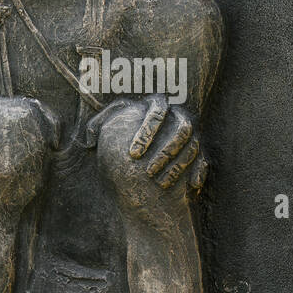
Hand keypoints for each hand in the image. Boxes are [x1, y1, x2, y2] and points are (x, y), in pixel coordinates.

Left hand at [94, 96, 208, 192]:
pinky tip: (190, 187)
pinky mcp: (198, 152)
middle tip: (148, 172)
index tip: (133, 154)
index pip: (157, 110)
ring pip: (193, 147)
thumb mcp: (107, 132)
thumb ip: (96, 129)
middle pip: (181, 129)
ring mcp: (191, 134)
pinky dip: (198, 172)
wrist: (139, 161)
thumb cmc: (120, 142)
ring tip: (160, 183)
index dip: (147, 130)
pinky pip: (204, 161)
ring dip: (178, 165)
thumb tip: (88, 140)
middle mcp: (178, 117)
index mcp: (157, 106)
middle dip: (165, 151)